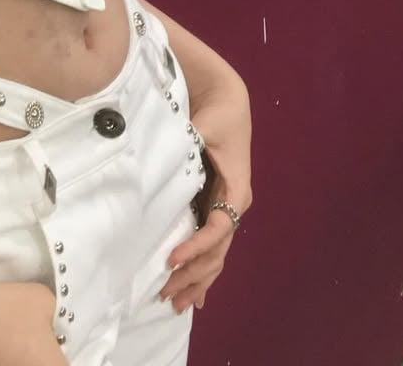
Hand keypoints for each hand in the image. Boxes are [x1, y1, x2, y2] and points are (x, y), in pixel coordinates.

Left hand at [161, 72, 252, 312]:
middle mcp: (234, 204)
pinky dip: (202, 266)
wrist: (225, 98)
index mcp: (236, 190)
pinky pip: (210, 242)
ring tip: (177, 303)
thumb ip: (189, 145)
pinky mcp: (213, 203)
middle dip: (194, 275)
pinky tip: (195, 293)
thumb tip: (167, 163)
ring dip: (198, 278)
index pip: (218, 229)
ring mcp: (225, 206)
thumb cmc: (216, 113)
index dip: (196, 246)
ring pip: (215, 253)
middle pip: (217, 251)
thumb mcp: (205, 127)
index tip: (171, 258)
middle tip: (166, 295)